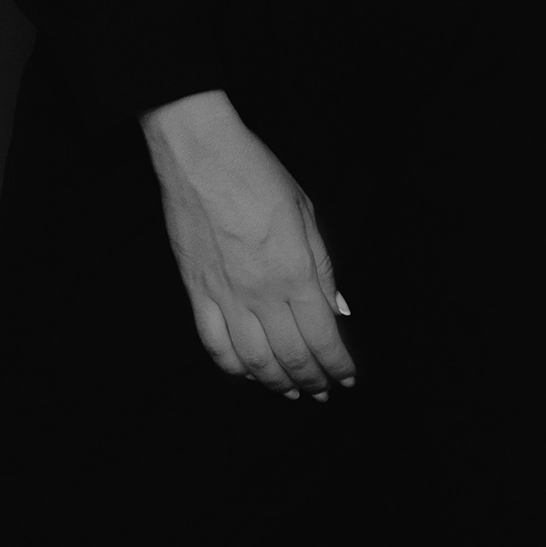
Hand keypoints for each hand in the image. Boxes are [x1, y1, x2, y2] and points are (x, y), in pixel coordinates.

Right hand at [141, 90, 355, 401]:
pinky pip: (215, 344)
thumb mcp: (306, 212)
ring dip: (276, 383)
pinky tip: (247, 372)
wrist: (201, 155)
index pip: (323, 337)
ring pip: (253, 361)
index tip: (348, 378)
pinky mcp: (197, 292)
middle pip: (290, 356)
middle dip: (312, 380)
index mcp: (295, 271)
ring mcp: (225, 296)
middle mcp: (261, 293)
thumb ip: (323, 266)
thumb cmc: (257, 173)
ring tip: (291, 391)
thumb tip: (338, 309)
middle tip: (323, 391)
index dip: (338, 365)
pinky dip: (234, 367)